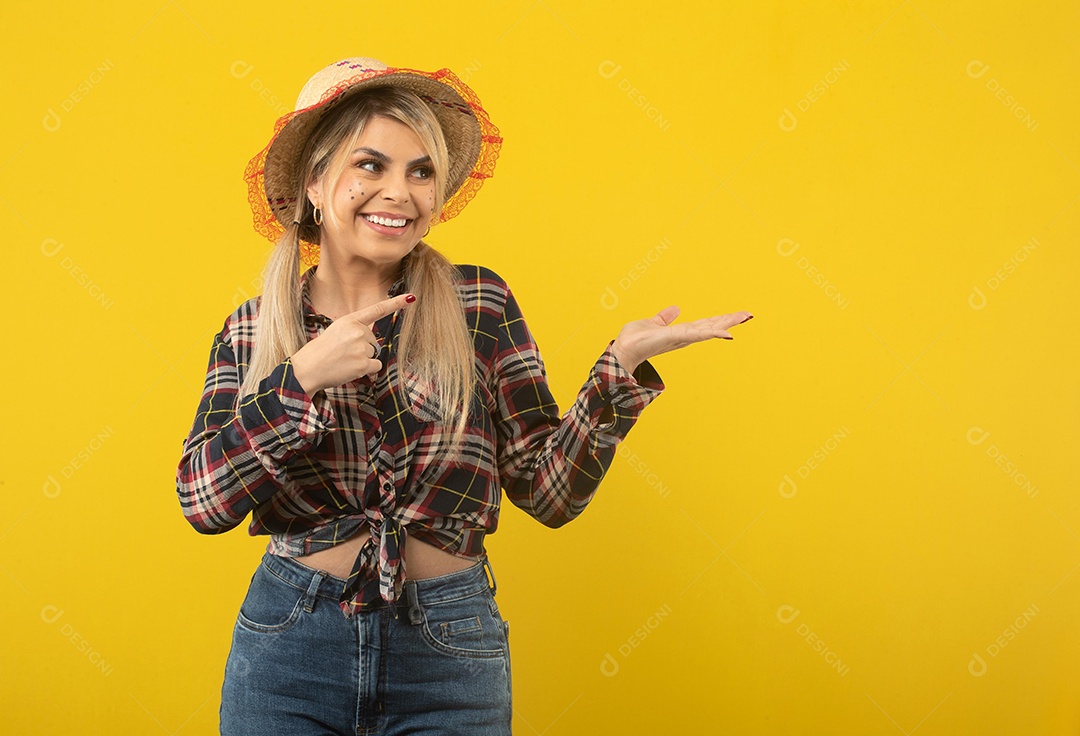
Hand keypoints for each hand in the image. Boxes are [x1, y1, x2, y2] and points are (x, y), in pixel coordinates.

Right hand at [291, 293, 415, 394]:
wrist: (307, 369)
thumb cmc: (320, 352)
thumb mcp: (336, 332)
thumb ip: (354, 331)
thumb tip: (371, 342)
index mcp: (350, 320)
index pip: (377, 310)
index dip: (396, 303)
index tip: (411, 297)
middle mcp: (358, 331)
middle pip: (374, 341)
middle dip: (362, 349)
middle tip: (342, 353)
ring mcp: (361, 347)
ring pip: (374, 354)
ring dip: (362, 360)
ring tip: (343, 361)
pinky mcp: (363, 363)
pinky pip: (375, 366)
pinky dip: (366, 371)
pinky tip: (351, 369)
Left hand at [611, 306, 752, 373]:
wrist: (623, 350)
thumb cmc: (635, 339)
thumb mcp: (653, 323)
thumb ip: (664, 318)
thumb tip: (676, 309)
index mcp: (681, 332)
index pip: (705, 324)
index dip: (721, 319)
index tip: (738, 314)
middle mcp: (685, 336)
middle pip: (712, 326)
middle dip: (730, 320)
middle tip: (749, 314)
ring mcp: (682, 338)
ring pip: (709, 329)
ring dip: (727, 324)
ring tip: (744, 318)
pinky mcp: (676, 337)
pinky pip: (698, 334)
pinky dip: (712, 333)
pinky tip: (726, 332)